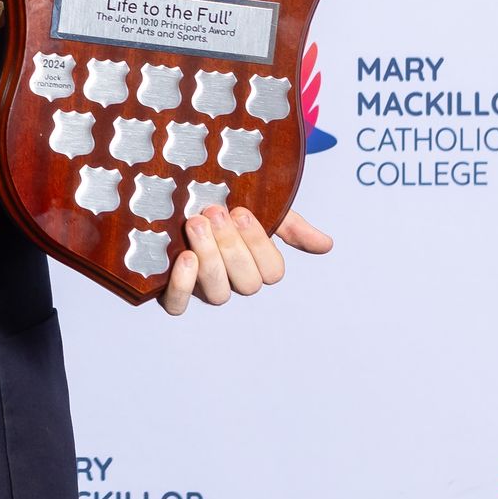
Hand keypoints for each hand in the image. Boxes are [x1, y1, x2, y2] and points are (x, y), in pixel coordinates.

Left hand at [161, 205, 332, 316]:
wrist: (178, 193)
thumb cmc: (221, 207)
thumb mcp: (260, 209)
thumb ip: (290, 226)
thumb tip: (326, 245)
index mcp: (254, 263)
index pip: (272, 270)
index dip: (258, 244)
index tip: (241, 212)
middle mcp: (231, 280)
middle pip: (247, 283)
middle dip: (232, 246)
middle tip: (214, 213)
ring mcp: (202, 288)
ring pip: (218, 294)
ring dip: (210, 259)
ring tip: (196, 224)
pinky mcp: (171, 291)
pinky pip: (178, 305)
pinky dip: (182, 284)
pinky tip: (183, 257)